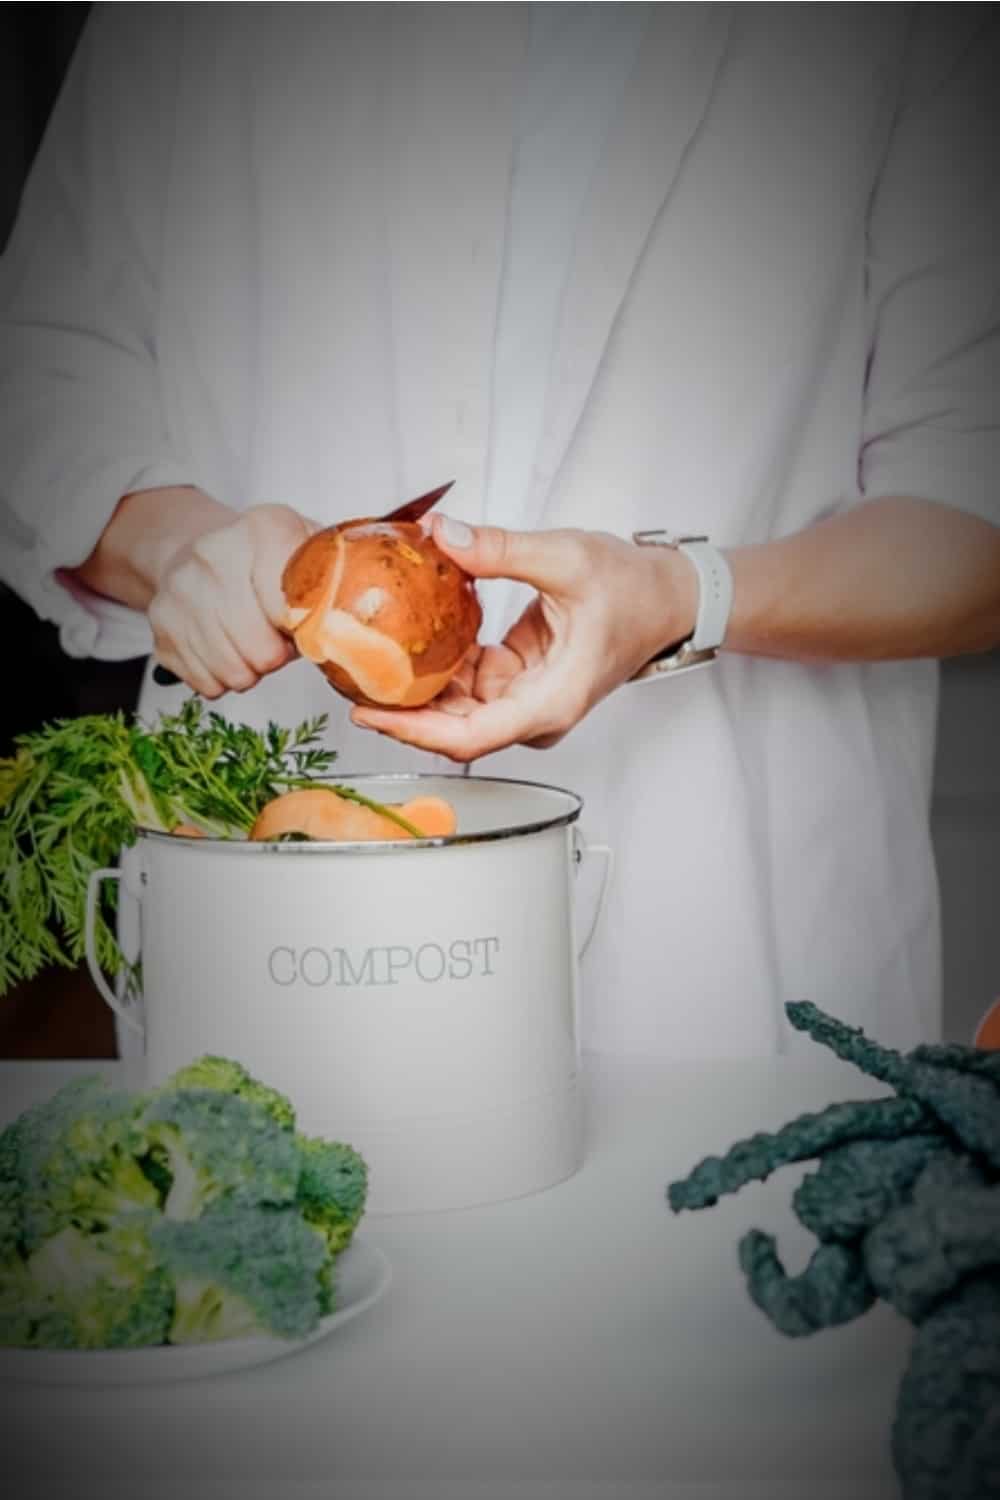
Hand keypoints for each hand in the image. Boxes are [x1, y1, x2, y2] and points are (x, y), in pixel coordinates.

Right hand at [148, 503, 317, 697]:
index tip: (301, 623)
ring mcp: (180, 589)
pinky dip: (222, 677)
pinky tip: (224, 647)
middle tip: (276, 639)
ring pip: (233, 673)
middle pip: (261, 650)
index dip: (302, 631)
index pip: (291, 609)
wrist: (198, 548)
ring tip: (251, 642)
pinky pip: (206, 683)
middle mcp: (213, 553)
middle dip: (277, 656)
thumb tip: (354, 629)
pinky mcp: (160, 624)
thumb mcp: (308, 551)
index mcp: (265, 528)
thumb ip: (336, 581)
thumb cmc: (266, 560)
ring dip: (251, 670)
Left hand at [350, 515, 697, 760]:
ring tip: (363, 655)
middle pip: (453, 728)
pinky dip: (437, 664)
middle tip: (346, 674)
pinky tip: (404, 638)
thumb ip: (499, 550)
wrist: (669, 597)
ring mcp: (526, 700)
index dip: (411, 730)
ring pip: (456, 707)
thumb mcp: (566, 558)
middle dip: (400, 708)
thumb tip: (441, 536)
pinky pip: (467, 682)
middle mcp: (534, 713)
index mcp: (548, 702)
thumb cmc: (633, 589)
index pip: (467, 737)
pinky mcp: (519, 681)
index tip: (366, 711)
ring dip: (414, 685)